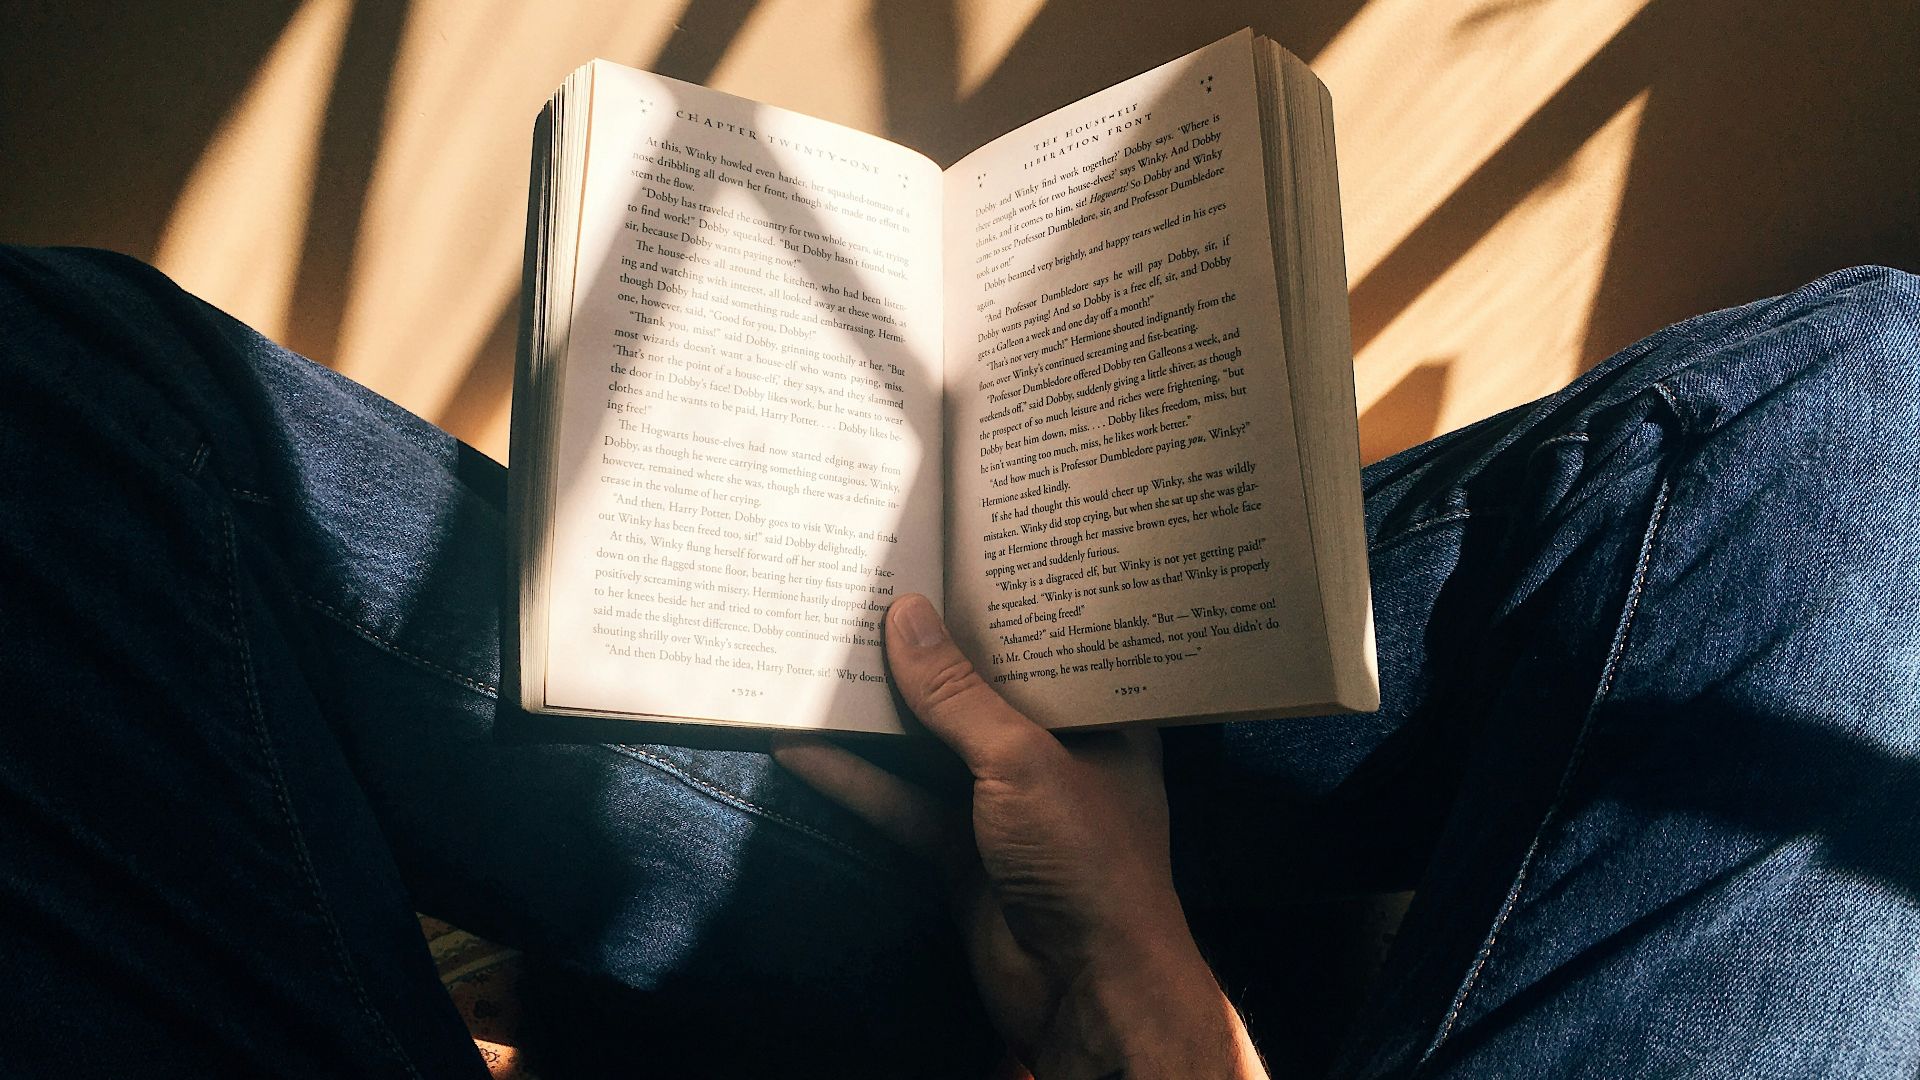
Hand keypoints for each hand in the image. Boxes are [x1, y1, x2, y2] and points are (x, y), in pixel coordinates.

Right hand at [773, 594, 1266, 1079]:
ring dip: (878, 713)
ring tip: (821, 652)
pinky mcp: (959, 850)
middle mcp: (1055, 753)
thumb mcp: (1023, 760)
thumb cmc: (1088, 861)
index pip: (1049, 644)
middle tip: (869, 586)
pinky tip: (801, 744)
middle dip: (926, 651)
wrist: (1086, 993)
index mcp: (1101, 718)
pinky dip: (853, 778)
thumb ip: (958, 694)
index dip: (1002, 601)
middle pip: (979, 690)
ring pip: (930, 745)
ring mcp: (1003, 804)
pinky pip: (899, 801)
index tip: (949, 550)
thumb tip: (904, 616)